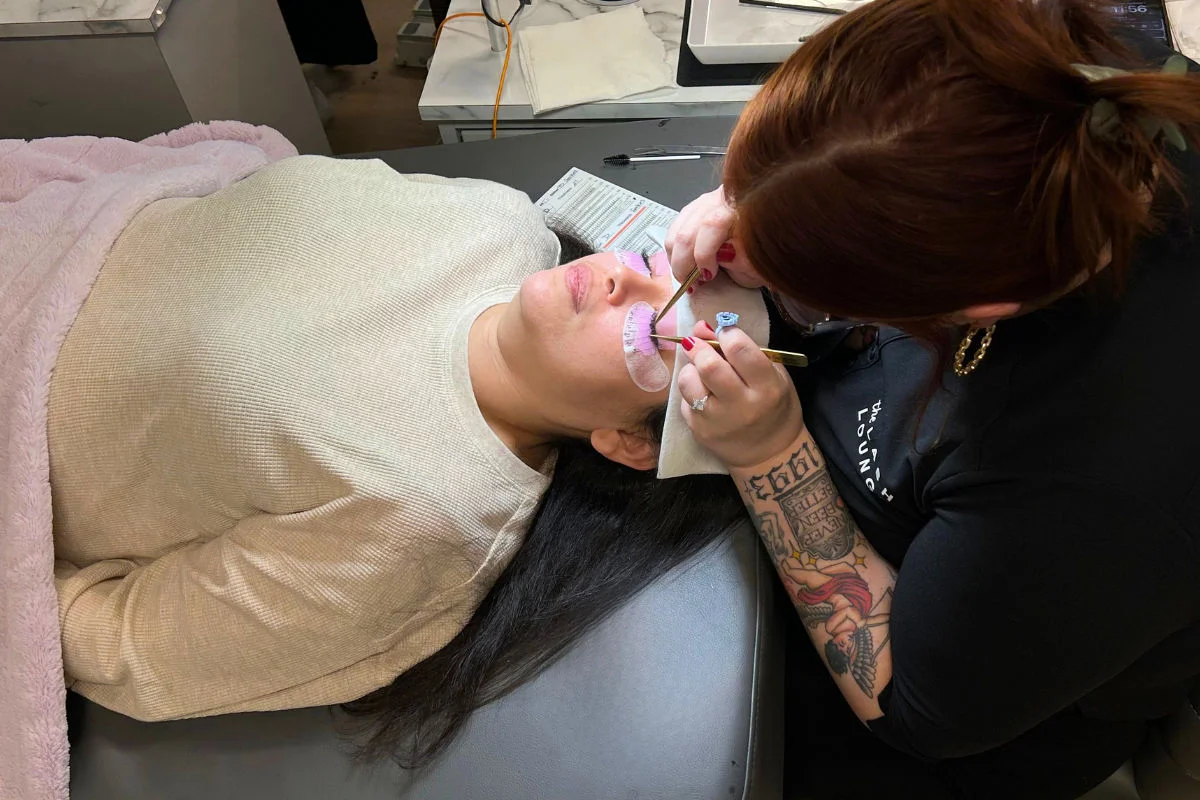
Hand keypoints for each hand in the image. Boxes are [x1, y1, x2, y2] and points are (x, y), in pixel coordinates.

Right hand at [665, 186, 764, 288]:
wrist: (765, 243)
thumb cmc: (763, 253)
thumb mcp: (758, 264)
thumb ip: (741, 258)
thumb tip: (721, 254)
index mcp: (741, 207)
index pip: (711, 224)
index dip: (704, 255)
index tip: (707, 275)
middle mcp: (721, 199)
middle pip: (688, 230)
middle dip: (685, 262)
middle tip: (692, 283)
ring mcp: (705, 202)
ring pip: (676, 231)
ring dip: (677, 259)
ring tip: (688, 276)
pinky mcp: (695, 210)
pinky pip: (675, 230)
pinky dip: (675, 251)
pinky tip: (685, 264)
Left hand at [677, 321, 804, 467]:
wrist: (769, 454)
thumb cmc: (775, 407)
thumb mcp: (772, 374)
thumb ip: (743, 349)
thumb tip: (703, 326)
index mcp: (767, 387)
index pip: (740, 350)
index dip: (726, 333)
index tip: (724, 333)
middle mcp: (742, 406)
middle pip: (709, 366)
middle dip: (699, 347)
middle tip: (697, 343)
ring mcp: (718, 421)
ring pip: (690, 382)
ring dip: (690, 369)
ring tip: (699, 369)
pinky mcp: (700, 431)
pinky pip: (685, 400)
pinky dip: (690, 390)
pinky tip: (703, 392)